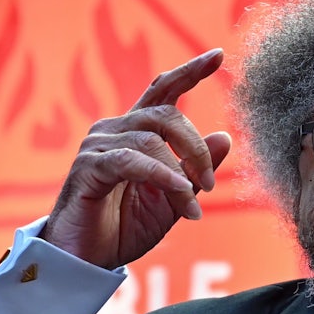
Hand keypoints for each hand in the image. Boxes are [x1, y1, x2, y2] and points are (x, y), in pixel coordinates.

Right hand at [41, 48, 232, 268]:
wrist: (87, 259)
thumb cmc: (125, 228)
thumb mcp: (174, 200)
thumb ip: (196, 170)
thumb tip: (225, 136)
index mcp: (136, 133)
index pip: (163, 90)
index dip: (190, 71)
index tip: (218, 54)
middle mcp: (115, 130)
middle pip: (167, 115)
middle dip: (196, 149)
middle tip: (210, 186)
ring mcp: (98, 146)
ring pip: (152, 141)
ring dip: (181, 175)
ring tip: (193, 208)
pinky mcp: (88, 168)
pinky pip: (131, 161)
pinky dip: (161, 175)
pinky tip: (179, 191)